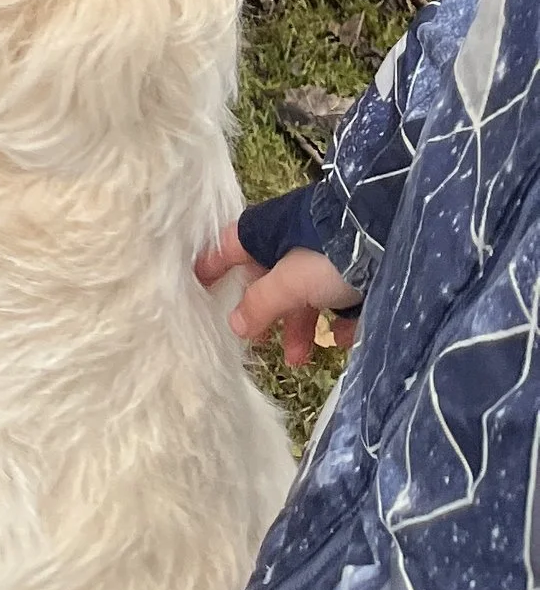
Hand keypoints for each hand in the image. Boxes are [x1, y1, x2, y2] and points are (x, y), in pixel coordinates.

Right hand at [196, 225, 361, 369]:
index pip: (230, 247)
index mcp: (268, 232)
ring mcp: (326, 255)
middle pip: (270, 278)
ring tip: (300, 358)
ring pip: (305, 293)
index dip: (214, 266)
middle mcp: (294, 240)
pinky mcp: (356, 270)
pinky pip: (339, 299)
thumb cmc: (328, 254)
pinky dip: (336, 321)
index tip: (199, 285)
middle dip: (266, 314)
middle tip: (260, 343)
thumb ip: (261, 303)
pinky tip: (338, 340)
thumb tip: (233, 325)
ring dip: (300, 326)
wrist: (390, 237)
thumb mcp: (290, 281)